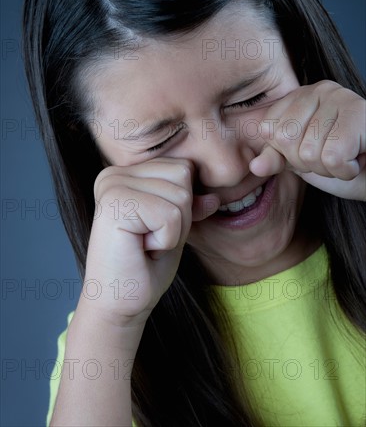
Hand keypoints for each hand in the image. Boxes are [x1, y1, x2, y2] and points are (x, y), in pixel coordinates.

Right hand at [79, 158, 218, 328]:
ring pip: (180, 195)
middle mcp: (113, 174)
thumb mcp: (175, 228)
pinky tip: (141, 249)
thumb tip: (215, 198)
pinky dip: (166, 240)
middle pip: (182, 175)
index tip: (154, 229)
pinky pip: (170, 215)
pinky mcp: (115, 205)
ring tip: (145, 244)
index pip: (182, 167)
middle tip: (150, 239)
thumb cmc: (145, 266)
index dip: (182, 205)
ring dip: (173, 230)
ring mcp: (111, 187)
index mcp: (124, 173)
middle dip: (179, 215)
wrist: (120, 304)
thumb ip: (191, 205)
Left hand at [249, 81, 365, 200]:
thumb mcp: (301, 161)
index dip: (287, 154)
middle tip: (332, 157)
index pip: (268, 129)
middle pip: (286, 140)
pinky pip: (332, 157)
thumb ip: (276, 158)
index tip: (313, 151)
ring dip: (329, 169)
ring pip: (309, 151)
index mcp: (299, 96)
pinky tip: (358, 160)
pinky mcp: (360, 113)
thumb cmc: (344, 162)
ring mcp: (341, 97)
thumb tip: (255, 166)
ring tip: (347, 157)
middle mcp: (319, 89)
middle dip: (308, 163)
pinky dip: (345, 171)